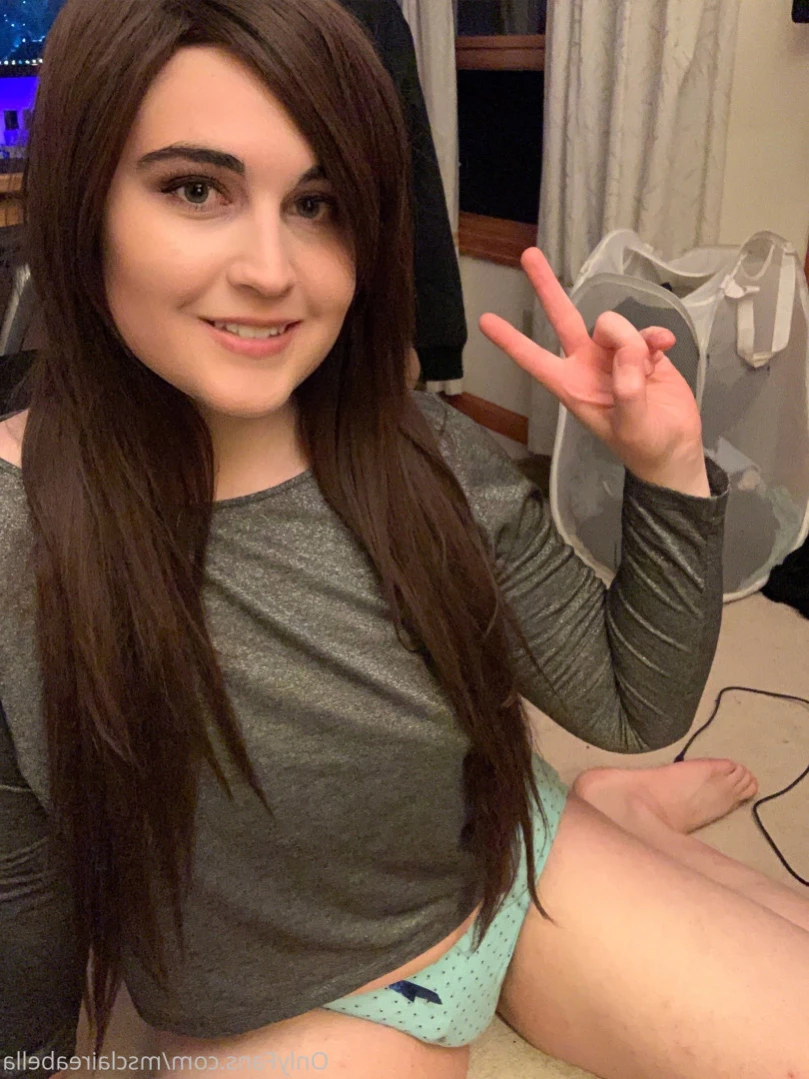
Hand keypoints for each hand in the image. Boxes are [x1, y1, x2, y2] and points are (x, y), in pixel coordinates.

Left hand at [479, 248, 709, 496]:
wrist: (676, 449)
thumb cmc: (645, 445)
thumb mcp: (632, 425)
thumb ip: (627, 389)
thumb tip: (626, 350)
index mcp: (573, 386)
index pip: (535, 360)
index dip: (511, 341)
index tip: (486, 320)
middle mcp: (587, 365)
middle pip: (562, 318)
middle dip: (546, 287)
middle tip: (528, 255)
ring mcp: (614, 355)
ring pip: (613, 324)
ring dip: (632, 338)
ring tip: (649, 367)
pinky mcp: (642, 351)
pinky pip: (645, 330)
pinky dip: (656, 336)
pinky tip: (666, 349)